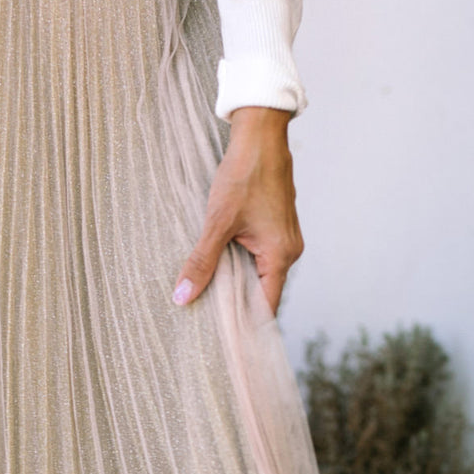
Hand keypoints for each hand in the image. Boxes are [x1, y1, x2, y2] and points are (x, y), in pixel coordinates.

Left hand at [172, 106, 303, 315]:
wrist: (261, 134)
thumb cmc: (244, 175)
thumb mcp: (217, 223)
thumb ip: (201, 262)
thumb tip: (183, 297)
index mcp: (281, 256)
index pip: (265, 307)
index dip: (245, 325)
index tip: (225, 340)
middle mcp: (289, 251)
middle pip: (263, 292)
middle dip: (236, 305)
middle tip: (208, 320)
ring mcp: (286, 238)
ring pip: (260, 273)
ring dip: (237, 281)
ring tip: (210, 294)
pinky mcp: (278, 226)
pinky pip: (260, 255)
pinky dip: (241, 262)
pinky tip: (220, 264)